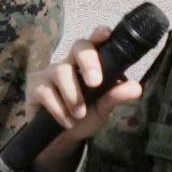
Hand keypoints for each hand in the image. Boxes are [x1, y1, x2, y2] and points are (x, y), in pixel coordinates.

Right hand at [26, 22, 149, 171]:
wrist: (59, 138)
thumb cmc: (83, 116)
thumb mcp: (102, 109)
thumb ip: (115, 97)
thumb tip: (137, 88)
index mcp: (88, 64)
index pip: (94, 43)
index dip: (99, 35)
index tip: (106, 33)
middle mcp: (69, 62)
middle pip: (78, 47)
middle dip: (88, 62)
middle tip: (95, 83)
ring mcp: (50, 73)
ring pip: (61, 71)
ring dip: (73, 96)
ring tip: (79, 115)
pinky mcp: (35, 87)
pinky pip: (46, 92)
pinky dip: (59, 109)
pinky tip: (67, 121)